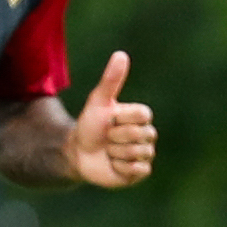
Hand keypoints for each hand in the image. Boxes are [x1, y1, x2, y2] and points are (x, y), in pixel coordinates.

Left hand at [65, 50, 157, 186]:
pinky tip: (113, 164)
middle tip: (107, 138)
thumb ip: (111, 80)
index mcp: (141, 117)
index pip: (142, 115)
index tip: (110, 119)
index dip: (120, 118)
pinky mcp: (141, 172)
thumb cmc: (90, 125)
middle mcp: (147, 135)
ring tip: (108, 151)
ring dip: (115, 153)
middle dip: (114, 137)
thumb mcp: (98, 101)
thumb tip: (121, 54)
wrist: (79, 153)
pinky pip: (137, 169)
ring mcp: (145, 154)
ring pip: (135, 152)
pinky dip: (119, 167)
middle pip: (137, 134)